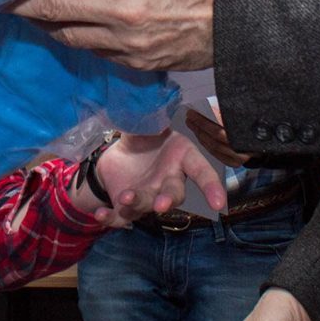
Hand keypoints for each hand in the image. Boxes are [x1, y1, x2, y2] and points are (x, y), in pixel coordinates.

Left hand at [11, 0, 225, 70]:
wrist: (236, 15)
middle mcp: (117, 9)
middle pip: (52, 9)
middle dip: (22, 4)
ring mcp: (124, 41)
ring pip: (66, 35)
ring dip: (43, 25)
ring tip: (29, 14)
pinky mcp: (133, 61)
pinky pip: (93, 51)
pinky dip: (76, 38)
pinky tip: (67, 29)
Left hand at [90, 128, 227, 222]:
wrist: (120, 154)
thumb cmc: (144, 136)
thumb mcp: (147, 122)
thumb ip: (152, 116)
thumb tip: (153, 102)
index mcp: (181, 157)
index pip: (201, 172)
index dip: (211, 187)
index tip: (219, 203)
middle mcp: (168, 181)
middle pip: (174, 194)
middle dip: (169, 200)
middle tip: (162, 204)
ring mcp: (149, 196)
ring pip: (146, 205)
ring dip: (138, 203)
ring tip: (125, 198)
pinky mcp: (127, 207)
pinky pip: (120, 217)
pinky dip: (110, 218)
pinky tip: (100, 214)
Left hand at [185, 106, 249, 167]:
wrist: (268, 142)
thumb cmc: (255, 123)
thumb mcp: (248, 112)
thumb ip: (232, 110)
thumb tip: (212, 103)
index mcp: (249, 131)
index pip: (227, 122)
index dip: (212, 115)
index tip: (200, 107)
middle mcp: (244, 146)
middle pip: (218, 135)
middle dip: (201, 124)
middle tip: (190, 114)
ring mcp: (239, 157)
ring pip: (214, 146)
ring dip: (200, 133)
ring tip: (191, 122)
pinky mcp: (234, 163)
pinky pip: (215, 153)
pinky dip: (205, 143)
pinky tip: (198, 134)